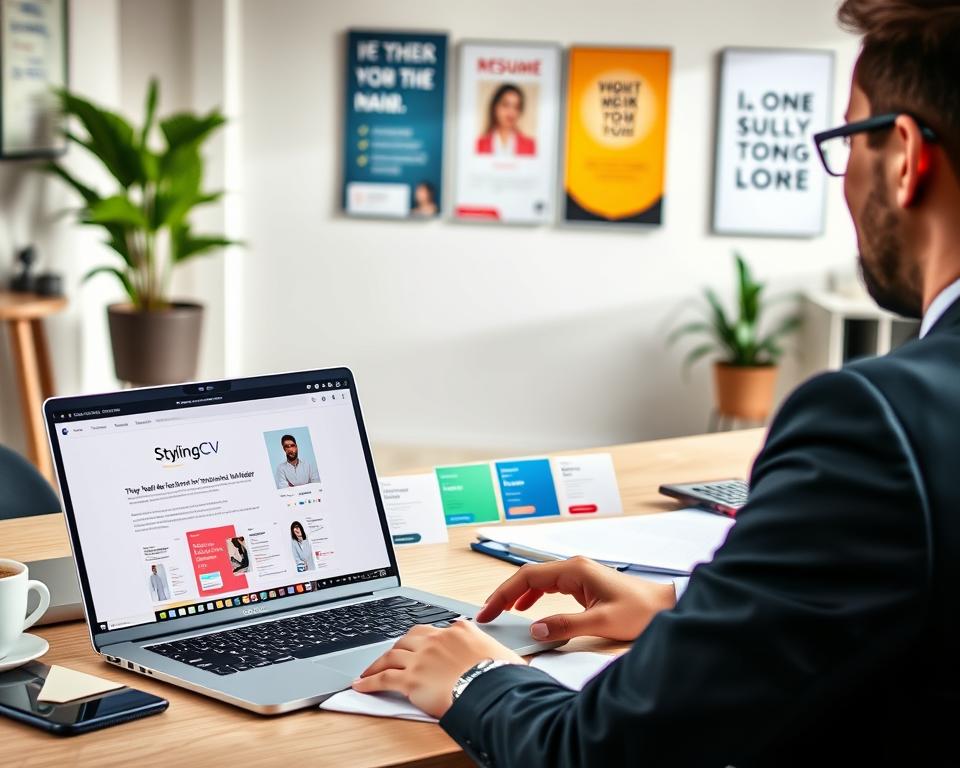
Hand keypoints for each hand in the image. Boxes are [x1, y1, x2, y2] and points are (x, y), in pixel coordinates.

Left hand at [352, 620, 523, 718]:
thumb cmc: (501, 675)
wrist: (493, 690)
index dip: (424, 639)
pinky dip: (369, 682)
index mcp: (458, 631)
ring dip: (377, 664)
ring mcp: (421, 658)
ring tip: (368, 671)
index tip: (419, 645)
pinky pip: (384, 679)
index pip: (435, 630)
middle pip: (408, 638)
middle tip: (390, 656)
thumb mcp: (501, 652)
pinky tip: (362, 685)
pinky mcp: (411, 679)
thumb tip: (499, 655)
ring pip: (391, 656)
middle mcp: (436, 640)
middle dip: (397, 647)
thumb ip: (491, 649)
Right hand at [476, 556, 675, 642]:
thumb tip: (535, 629)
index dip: (503, 594)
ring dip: (517, 594)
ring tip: (501, 611)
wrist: (665, 607)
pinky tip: (527, 608)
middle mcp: (573, 567)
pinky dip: (533, 596)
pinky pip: (549, 586)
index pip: (527, 577)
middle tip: (487, 613)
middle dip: (505, 594)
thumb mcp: (601, 622)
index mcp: (574, 570)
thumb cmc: (640, 610)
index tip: (488, 611)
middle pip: (528, 576)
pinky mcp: (582, 584)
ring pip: (537, 580)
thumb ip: (566, 625)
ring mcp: (578, 574)